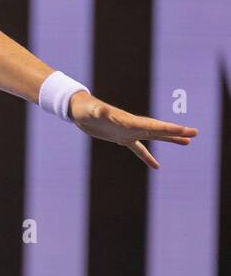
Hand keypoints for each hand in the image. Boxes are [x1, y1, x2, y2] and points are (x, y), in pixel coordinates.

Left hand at [69, 92, 197, 168]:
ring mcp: (128, 132)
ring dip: (170, 140)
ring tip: (187, 143)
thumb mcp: (92, 112)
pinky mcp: (121, 138)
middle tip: (195, 134)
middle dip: (177, 133)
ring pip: (154, 137)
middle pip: (160, 130)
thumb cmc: (86, 109)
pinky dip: (147, 157)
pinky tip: (157, 166)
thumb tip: (101, 110)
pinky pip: (137, 149)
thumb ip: (99, 112)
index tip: (189, 132)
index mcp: (131, 121)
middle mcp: (133, 126)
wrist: (80, 110)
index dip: (172, 130)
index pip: (156, 126)